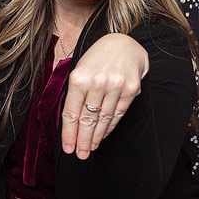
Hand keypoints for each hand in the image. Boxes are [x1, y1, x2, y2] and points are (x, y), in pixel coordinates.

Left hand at [61, 33, 147, 158]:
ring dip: (96, 137)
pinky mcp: (131, 89)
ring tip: (90, 148)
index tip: (68, 149)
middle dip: (82, 141)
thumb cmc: (96, 59)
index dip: (69, 134)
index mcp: (78, 78)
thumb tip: (71, 124)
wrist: (123, 43)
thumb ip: (75, 94)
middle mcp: (96, 82)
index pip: (71, 114)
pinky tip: (103, 135)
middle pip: (87, 120)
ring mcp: (115, 86)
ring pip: (103, 119)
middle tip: (80, 155)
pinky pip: (118, 114)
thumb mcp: (80, 70)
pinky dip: (109, 127)